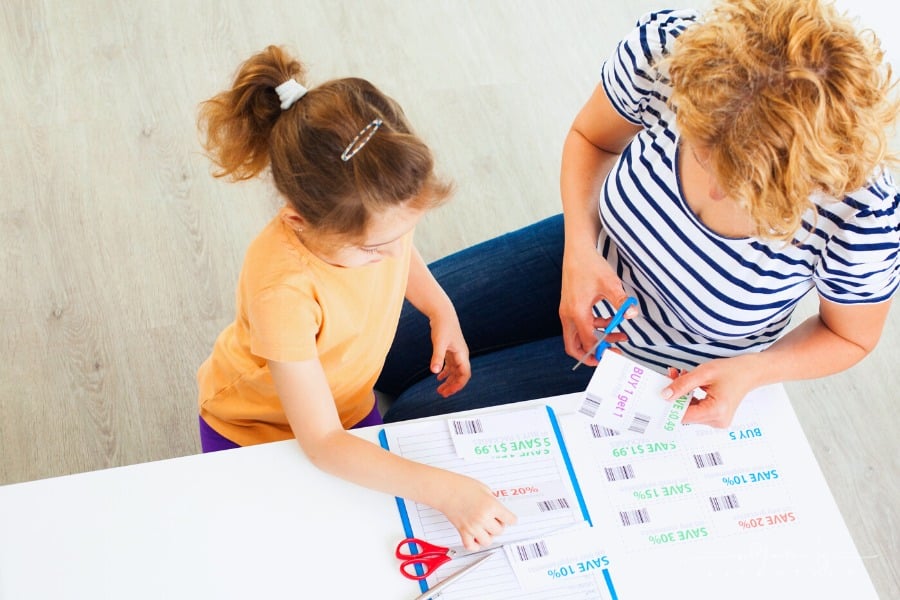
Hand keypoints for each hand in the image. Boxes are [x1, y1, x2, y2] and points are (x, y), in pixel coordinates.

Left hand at [428, 309, 470, 396]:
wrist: (442, 314)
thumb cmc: (442, 326)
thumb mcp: (439, 343)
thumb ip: (437, 357)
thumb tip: (434, 371)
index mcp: (462, 355)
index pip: (465, 375)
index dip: (458, 385)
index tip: (448, 392)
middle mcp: (461, 355)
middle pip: (460, 375)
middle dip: (452, 386)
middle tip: (442, 394)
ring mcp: (456, 353)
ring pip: (455, 372)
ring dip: (449, 381)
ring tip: (440, 390)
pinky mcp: (450, 350)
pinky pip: (450, 366)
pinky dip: (445, 373)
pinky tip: (438, 377)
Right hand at [434, 473, 516, 550]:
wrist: (445, 490)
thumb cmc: (461, 486)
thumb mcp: (484, 488)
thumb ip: (493, 500)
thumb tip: (498, 509)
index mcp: (491, 506)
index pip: (510, 519)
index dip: (510, 519)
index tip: (510, 519)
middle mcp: (483, 518)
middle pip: (500, 531)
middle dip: (499, 526)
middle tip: (495, 520)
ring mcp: (472, 526)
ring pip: (488, 541)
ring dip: (488, 536)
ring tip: (485, 529)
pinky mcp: (462, 531)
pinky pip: (471, 546)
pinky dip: (475, 545)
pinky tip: (475, 538)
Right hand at [559, 243, 635, 365]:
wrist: (578, 251)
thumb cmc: (591, 266)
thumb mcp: (610, 284)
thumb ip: (621, 302)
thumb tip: (633, 314)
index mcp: (577, 312)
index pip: (587, 342)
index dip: (601, 352)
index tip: (615, 354)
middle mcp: (568, 314)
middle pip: (573, 346)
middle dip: (591, 354)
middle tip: (609, 356)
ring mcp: (567, 311)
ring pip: (578, 336)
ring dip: (598, 338)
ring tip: (620, 335)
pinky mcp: (570, 306)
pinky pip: (580, 325)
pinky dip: (595, 327)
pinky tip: (612, 320)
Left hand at [662, 354, 763, 427]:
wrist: (751, 371)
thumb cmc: (732, 371)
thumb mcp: (704, 373)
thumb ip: (682, 384)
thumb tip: (664, 396)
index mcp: (716, 411)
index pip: (684, 415)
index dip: (669, 405)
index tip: (658, 394)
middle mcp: (717, 420)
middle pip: (686, 413)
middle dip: (675, 395)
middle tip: (670, 376)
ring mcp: (717, 421)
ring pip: (689, 411)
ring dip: (681, 394)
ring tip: (679, 375)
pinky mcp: (716, 417)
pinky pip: (696, 409)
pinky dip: (689, 397)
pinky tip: (688, 383)